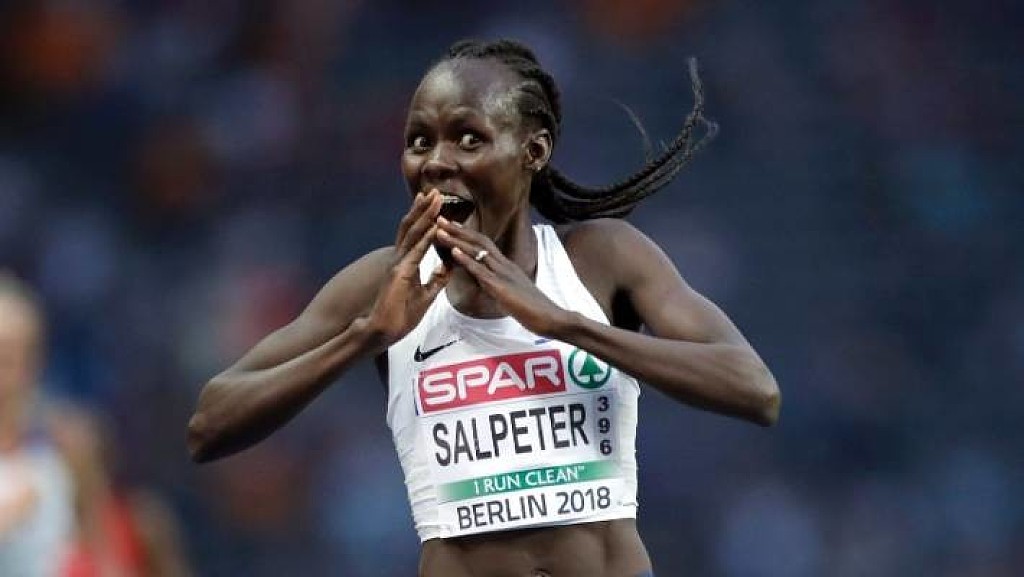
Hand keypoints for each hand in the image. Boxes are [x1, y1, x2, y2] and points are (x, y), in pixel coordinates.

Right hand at [366, 190, 450, 344]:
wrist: (384, 331)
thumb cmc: (400, 315)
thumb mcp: (426, 294)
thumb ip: (436, 278)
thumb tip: (448, 265)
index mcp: (406, 263)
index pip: (416, 234)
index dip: (425, 217)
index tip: (434, 202)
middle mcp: (399, 259)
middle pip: (412, 228)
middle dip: (424, 209)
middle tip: (434, 191)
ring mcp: (398, 265)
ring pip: (412, 234)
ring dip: (425, 216)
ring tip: (435, 199)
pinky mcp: (399, 274)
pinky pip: (415, 253)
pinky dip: (426, 239)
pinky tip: (435, 227)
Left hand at [435, 217, 568, 335]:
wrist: (550, 318)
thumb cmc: (533, 310)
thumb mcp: (511, 293)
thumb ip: (498, 285)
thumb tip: (486, 283)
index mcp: (506, 266)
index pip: (485, 244)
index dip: (467, 234)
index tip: (451, 225)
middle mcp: (504, 265)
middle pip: (479, 241)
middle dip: (458, 230)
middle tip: (439, 218)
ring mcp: (503, 274)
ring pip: (477, 251)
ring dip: (457, 239)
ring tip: (439, 230)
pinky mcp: (501, 287)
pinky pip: (481, 270)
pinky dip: (466, 259)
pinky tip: (453, 251)